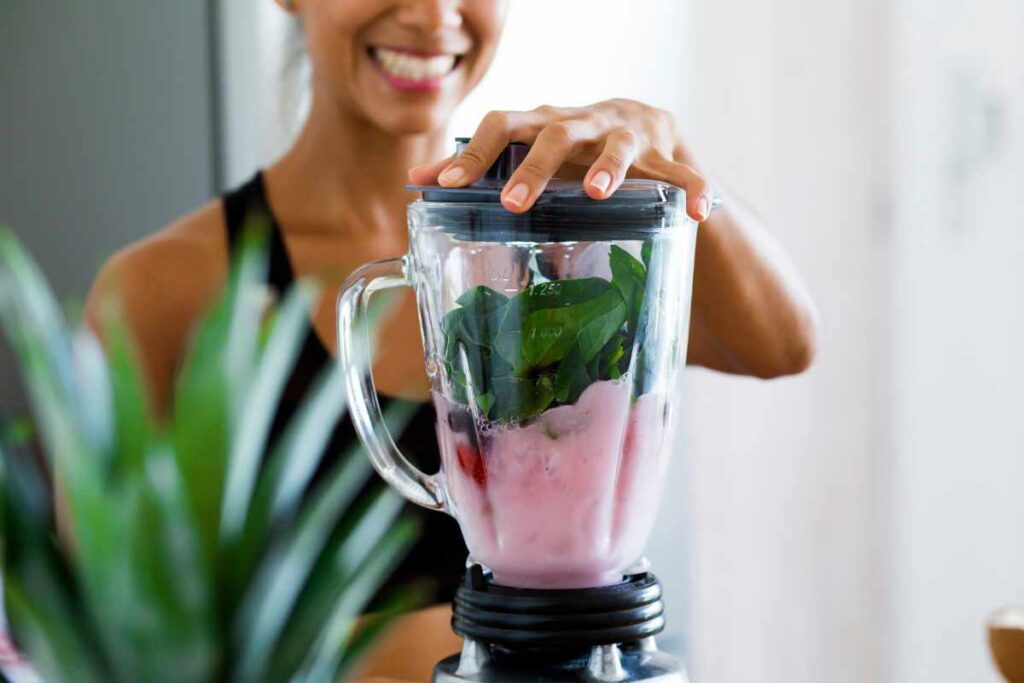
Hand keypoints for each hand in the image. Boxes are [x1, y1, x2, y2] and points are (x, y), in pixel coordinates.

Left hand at [409, 99, 711, 220]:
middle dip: (534, 168)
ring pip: (618, 145)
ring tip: (597, 193)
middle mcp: (581, 123)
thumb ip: (477, 168)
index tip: (448, 185)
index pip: (501, 126)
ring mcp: (626, 134)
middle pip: (554, 134)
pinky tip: (700, 213)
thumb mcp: (526, 151)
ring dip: (608, 167)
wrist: (641, 125)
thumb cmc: (568, 148)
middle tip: (516, 204)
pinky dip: (693, 189)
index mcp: (542, 123)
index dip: (474, 154)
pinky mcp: (666, 152)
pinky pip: (683, 172)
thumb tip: (415, 183)